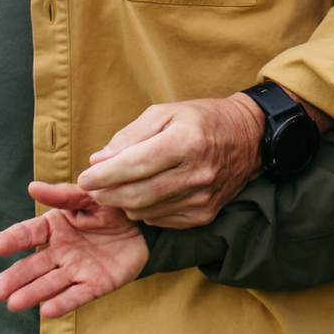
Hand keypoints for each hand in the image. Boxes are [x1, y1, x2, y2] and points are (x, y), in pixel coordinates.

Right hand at [0, 182, 149, 317]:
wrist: (145, 225)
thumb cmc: (112, 207)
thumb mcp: (90, 196)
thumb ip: (63, 195)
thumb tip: (33, 187)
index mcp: (55, 227)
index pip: (29, 233)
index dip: (13, 239)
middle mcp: (61, 251)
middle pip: (33, 266)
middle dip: (15, 278)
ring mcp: (77, 270)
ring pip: (50, 284)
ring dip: (32, 294)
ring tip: (13, 304)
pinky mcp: (95, 285)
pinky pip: (77, 295)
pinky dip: (63, 303)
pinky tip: (47, 311)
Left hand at [76, 87, 332, 227]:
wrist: (249, 139)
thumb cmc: (201, 120)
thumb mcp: (165, 113)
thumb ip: (129, 136)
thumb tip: (98, 161)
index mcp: (185, 142)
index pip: (135, 164)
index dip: (104, 175)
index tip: (84, 178)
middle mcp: (196, 173)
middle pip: (137, 194)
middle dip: (107, 194)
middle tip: (93, 189)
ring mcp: (202, 198)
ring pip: (146, 211)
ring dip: (124, 203)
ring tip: (117, 189)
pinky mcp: (204, 214)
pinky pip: (161, 220)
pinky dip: (145, 211)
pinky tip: (144, 196)